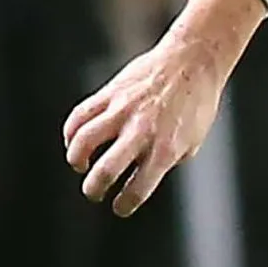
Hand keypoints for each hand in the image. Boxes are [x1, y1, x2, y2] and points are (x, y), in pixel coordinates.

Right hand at [63, 37, 230, 215]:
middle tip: (94, 192)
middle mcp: (142, 131)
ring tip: (81, 165)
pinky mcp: (109, 93)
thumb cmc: (197, 103)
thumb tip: (141, 176)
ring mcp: (123, 111)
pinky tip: (76, 141)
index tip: (120, 206)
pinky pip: (79, 116)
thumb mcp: (193, 140)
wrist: (193, 60)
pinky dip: (71, 133)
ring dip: (76, 160)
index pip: (138, 188)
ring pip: (83, 141)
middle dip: (94, 188)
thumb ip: (167, 160)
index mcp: (166, 148)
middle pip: (105, 171)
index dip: (125, 204)